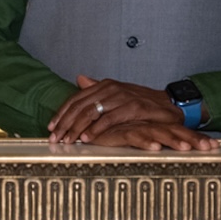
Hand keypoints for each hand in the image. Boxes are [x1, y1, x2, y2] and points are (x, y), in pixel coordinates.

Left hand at [49, 74, 211, 148]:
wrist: (170, 106)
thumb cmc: (142, 104)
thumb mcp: (117, 95)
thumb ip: (97, 89)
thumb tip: (79, 79)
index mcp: (104, 86)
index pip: (76, 99)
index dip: (61, 113)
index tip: (50, 127)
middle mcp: (111, 88)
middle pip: (80, 106)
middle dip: (65, 123)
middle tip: (54, 138)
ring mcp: (122, 96)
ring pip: (92, 112)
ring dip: (77, 128)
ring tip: (67, 140)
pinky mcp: (134, 106)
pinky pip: (110, 119)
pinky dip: (97, 129)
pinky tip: (87, 138)